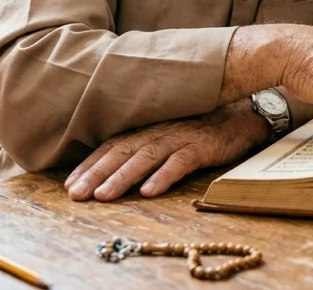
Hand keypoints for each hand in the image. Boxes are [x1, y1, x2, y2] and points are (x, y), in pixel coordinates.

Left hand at [65, 99, 267, 201]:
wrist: (243, 115)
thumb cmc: (202, 129)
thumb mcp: (169, 135)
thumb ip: (144, 147)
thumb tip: (112, 170)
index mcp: (148, 129)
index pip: (112, 145)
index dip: (89, 164)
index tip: (69, 185)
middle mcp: (159, 130)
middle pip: (122, 151)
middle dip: (96, 173)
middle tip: (75, 195)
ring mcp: (180, 137)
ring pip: (145, 157)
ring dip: (122, 177)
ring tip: (103, 196)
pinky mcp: (202, 146)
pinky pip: (180, 161)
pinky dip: (163, 176)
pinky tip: (149, 191)